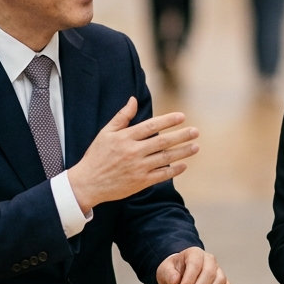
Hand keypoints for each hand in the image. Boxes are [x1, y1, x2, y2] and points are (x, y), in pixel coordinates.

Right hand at [66, 97, 196, 213]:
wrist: (87, 183)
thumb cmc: (96, 156)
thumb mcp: (105, 133)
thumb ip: (122, 117)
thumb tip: (133, 100)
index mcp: (125, 138)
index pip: (151, 126)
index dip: (168, 121)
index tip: (182, 117)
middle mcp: (133, 152)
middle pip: (162, 142)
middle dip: (181, 136)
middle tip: (195, 131)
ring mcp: (138, 168)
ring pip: (165, 158)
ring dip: (182, 152)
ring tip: (195, 146)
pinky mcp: (140, 182)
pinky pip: (161, 175)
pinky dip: (174, 170)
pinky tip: (184, 164)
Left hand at [157, 247, 230, 283]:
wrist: (180, 274)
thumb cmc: (173, 271)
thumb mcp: (164, 271)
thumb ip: (168, 274)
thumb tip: (175, 280)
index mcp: (194, 253)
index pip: (196, 264)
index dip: (190, 279)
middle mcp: (209, 259)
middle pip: (210, 273)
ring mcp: (218, 269)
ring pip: (220, 281)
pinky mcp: (223, 280)